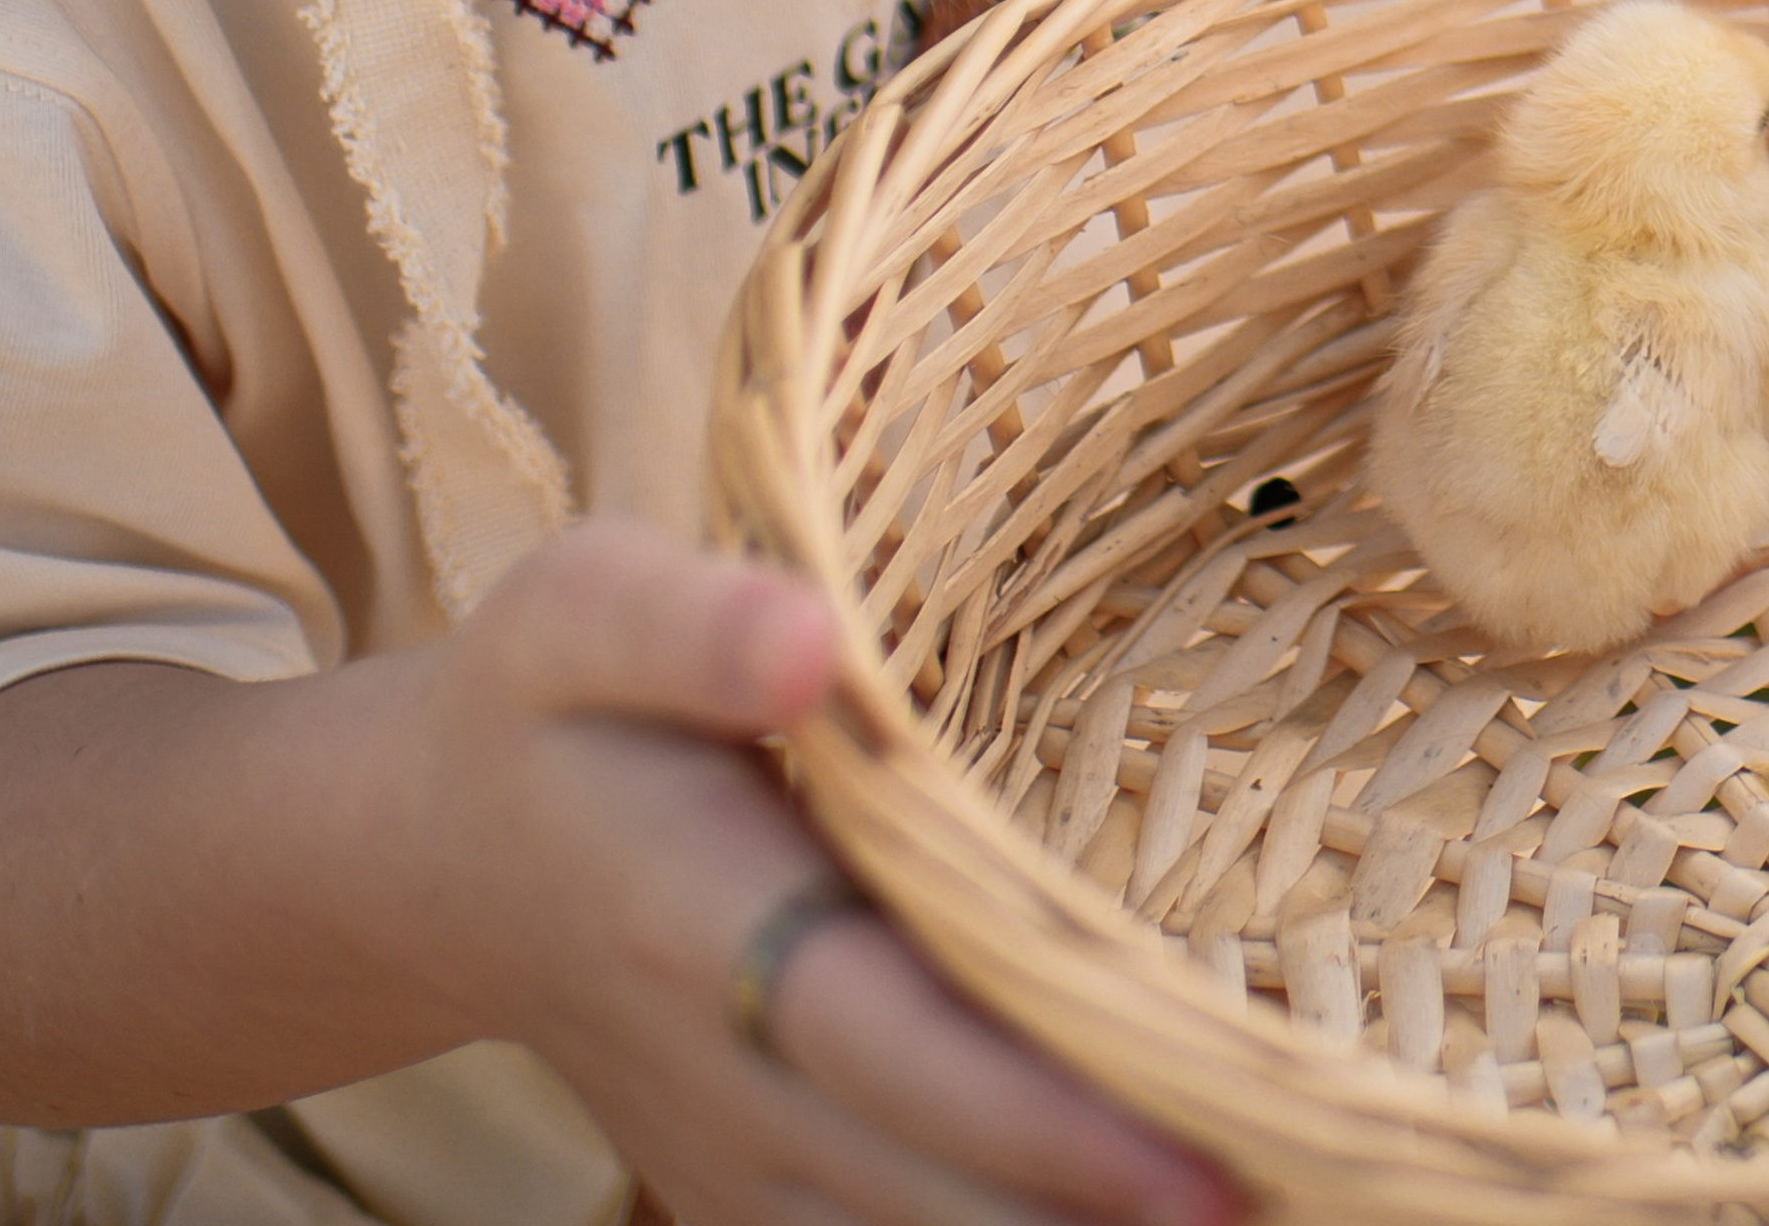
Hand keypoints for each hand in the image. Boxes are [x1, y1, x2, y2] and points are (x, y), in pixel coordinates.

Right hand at [368, 519, 1243, 1225]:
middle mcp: (732, 1082)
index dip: (1050, 1121)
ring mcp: (747, 1168)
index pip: (897, 1047)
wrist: (436, 863)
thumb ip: (690, 618)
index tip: (1210, 1168)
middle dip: (1127, 1218)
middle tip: (1332, 1193)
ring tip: (1291, 1211)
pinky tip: (1146, 1217)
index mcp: (702, 923)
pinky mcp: (765, 1205)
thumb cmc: (543, 704)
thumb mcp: (580, 604)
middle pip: (949, 1196)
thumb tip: (808, 633)